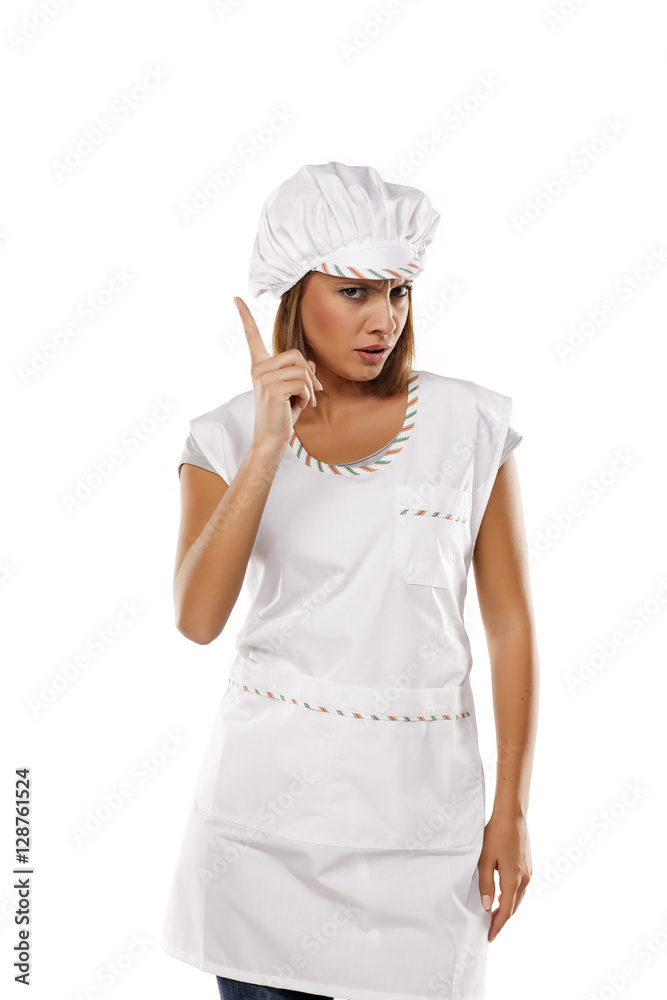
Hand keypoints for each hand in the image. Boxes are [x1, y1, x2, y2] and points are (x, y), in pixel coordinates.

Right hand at [233, 296, 322, 449]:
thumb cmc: (282, 415)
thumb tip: (308, 363)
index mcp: (259, 366)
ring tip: (304, 402)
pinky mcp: (272, 388)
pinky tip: (300, 406)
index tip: (236, 298)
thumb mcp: (293, 390)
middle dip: (309, 375)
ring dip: (310, 388)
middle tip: (311, 393)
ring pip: (301, 369)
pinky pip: (301, 382)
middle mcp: (258, 369)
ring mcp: (263, 378)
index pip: (251, 337)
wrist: (272, 438)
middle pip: (296, 355)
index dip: (245, 317)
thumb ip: (299, 373)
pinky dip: (308, 395)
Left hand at [478, 811, 531, 941]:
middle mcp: (524, 879)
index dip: (497, 925)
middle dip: (502, 920)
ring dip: (508, 909)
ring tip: (495, 917)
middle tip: (490, 930)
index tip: (489, 936)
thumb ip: (486, 884)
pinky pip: (521, 889)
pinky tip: (505, 897)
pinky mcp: (528, 866)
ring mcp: (528, 873)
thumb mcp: (485, 860)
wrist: (513, 816)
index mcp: (513, 880)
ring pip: (518, 898)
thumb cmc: (496, 834)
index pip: (505, 911)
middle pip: (513, 907)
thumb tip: (487, 906)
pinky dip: (512, 898)